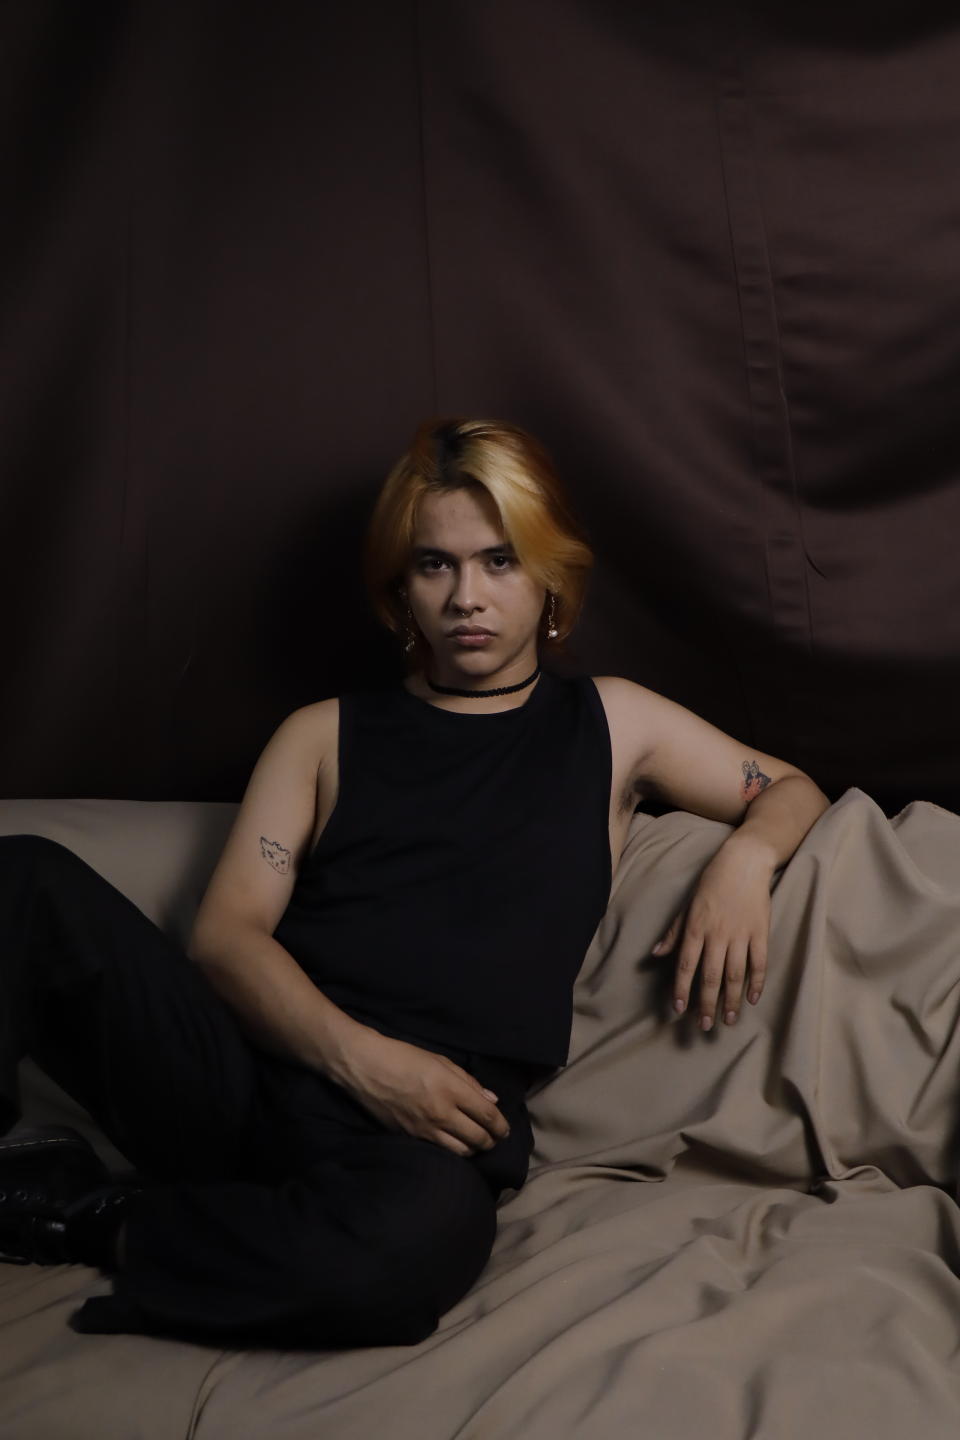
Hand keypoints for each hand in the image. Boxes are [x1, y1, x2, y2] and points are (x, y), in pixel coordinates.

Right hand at [337, 1029, 510, 1156]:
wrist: (365, 1067)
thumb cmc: (404, 1057)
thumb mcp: (440, 1061)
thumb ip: (468, 1081)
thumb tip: (491, 1101)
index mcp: (451, 1090)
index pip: (487, 1116)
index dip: (501, 1126)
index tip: (505, 1129)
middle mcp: (441, 1113)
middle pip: (478, 1139)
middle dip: (492, 1141)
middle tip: (494, 1138)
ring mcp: (425, 1129)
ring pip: (461, 1151)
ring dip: (474, 1149)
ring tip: (476, 1143)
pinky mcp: (410, 1138)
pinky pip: (440, 1151)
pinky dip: (453, 1150)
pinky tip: (454, 1143)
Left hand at [652, 840, 772, 1030]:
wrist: (744, 862)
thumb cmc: (712, 883)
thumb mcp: (687, 905)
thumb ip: (674, 932)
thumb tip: (655, 954)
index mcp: (696, 928)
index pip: (686, 965)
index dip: (682, 989)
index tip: (679, 1010)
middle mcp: (717, 934)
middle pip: (711, 976)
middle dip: (707, 1003)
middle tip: (705, 1025)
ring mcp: (740, 934)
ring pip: (735, 974)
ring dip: (731, 1000)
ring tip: (728, 1020)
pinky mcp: (760, 932)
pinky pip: (759, 963)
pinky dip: (756, 983)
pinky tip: (752, 999)